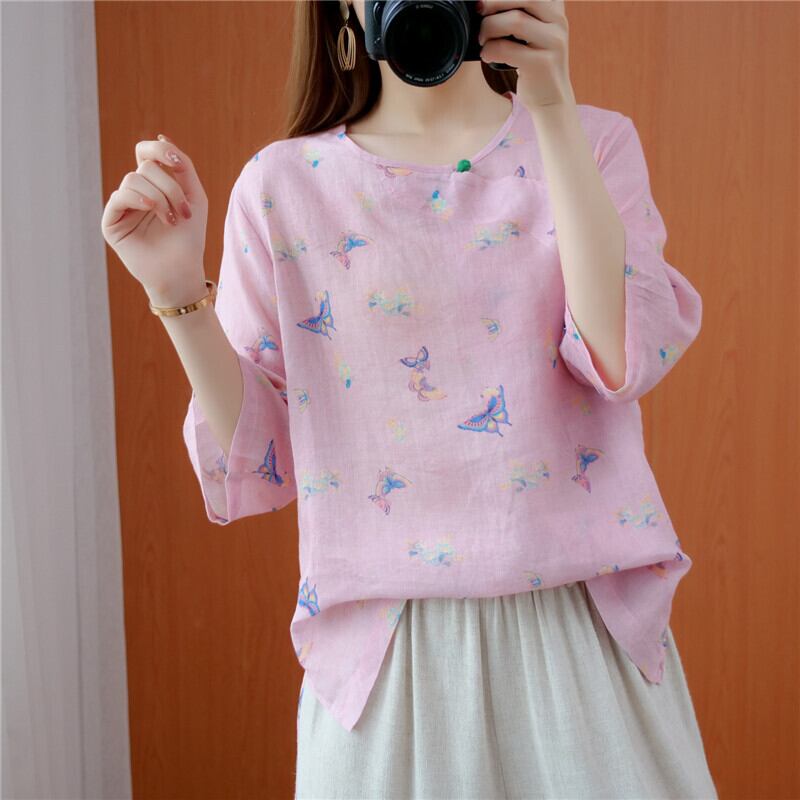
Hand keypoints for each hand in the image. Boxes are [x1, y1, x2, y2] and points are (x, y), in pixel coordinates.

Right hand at [100, 134, 208, 301]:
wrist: (182, 270)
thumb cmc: (190, 237)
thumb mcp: (194, 196)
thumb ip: (183, 167)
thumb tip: (162, 137)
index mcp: (152, 185)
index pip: (145, 152)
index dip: (158, 149)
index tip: (175, 161)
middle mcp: (134, 193)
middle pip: (145, 167)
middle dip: (170, 186)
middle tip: (184, 212)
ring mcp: (121, 207)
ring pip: (134, 180)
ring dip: (160, 197)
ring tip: (171, 220)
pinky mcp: (111, 222)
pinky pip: (119, 197)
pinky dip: (138, 199)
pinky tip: (152, 210)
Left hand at [476, 0, 574, 109]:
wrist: (552, 98)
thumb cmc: (533, 62)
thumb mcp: (531, 31)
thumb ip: (518, 13)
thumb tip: (483, 4)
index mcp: (554, 7)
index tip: (484, 2)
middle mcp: (558, 20)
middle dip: (494, 1)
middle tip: (479, 10)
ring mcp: (553, 41)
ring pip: (515, 20)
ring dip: (489, 27)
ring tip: (482, 39)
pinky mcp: (543, 63)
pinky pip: (507, 49)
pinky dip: (490, 49)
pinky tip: (486, 55)